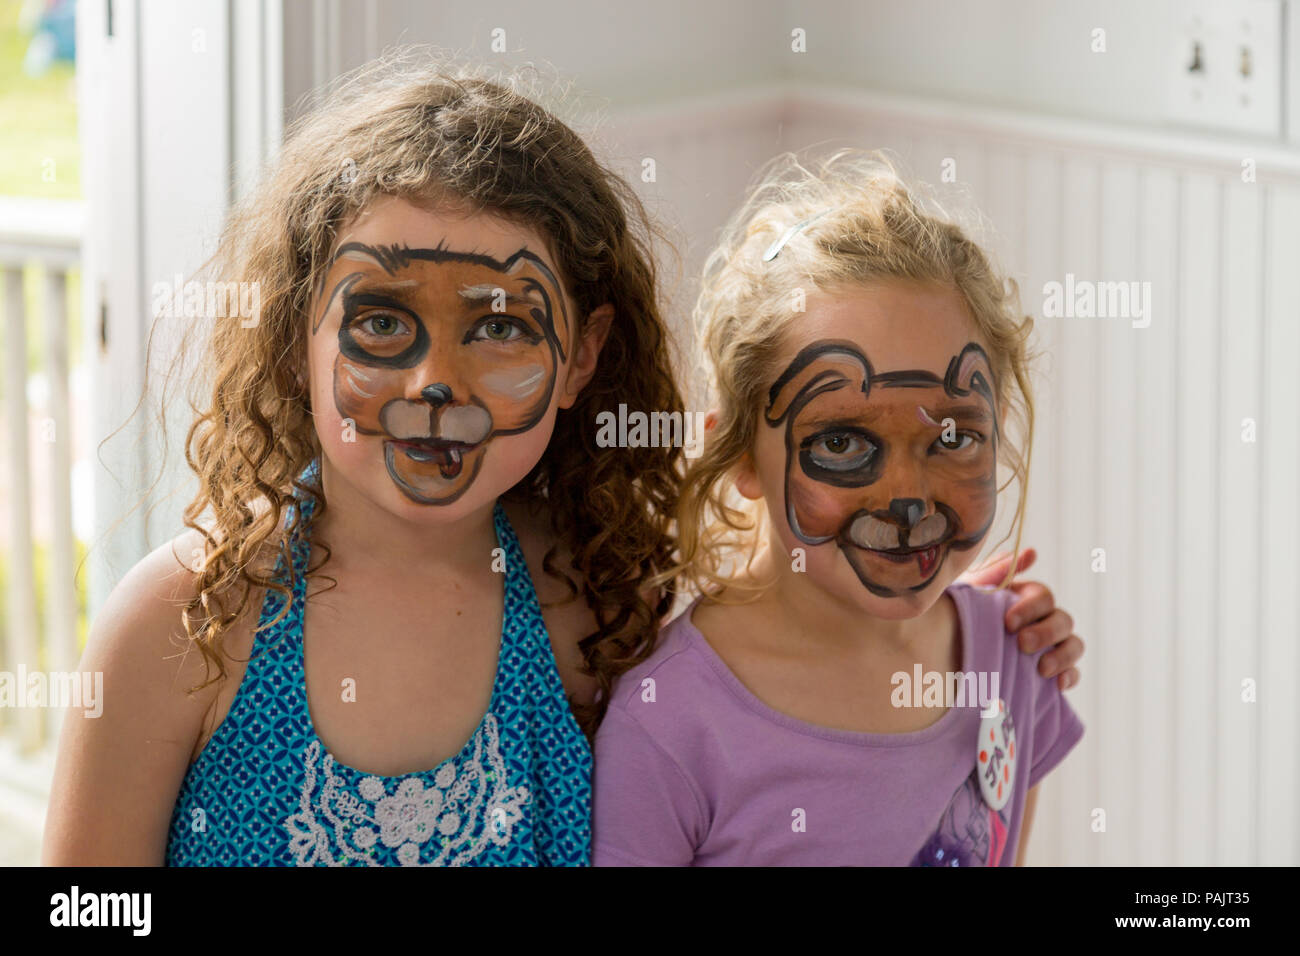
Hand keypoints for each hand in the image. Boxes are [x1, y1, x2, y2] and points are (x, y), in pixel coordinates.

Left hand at [959, 548, 1083, 690]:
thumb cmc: (960, 614)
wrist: (946, 651)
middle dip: (1045, 632)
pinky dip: (1069, 677)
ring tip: (1041, 669)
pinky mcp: (1053, 672)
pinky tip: (1057, 684)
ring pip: (1074, 645)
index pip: (1044, 596)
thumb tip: (1032, 552)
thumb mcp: (972, 591)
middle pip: (1063, 620)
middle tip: (1022, 644)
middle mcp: (1044, 619)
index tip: (1007, 622)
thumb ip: (996, 571)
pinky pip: (1072, 673)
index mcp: (1026, 598)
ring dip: (1062, 655)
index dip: (1030, 608)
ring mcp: (1052, 646)